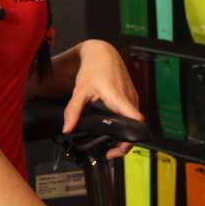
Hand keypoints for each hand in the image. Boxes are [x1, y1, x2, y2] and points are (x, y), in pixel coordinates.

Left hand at [63, 40, 142, 157]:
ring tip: (110, 144)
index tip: (117, 148)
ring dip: (125, 134)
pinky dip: (126, 124)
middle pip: (136, 127)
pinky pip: (133, 115)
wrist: (103, 52)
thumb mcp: (80, 90)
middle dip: (125, 143)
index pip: (135, 121)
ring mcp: (133, 97)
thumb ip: (74, 111)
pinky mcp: (132, 97)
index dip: (130, 138)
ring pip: (135, 122)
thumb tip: (67, 129)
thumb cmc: (94, 68)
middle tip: (110, 152)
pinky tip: (114, 128)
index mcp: (119, 98)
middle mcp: (130, 99)